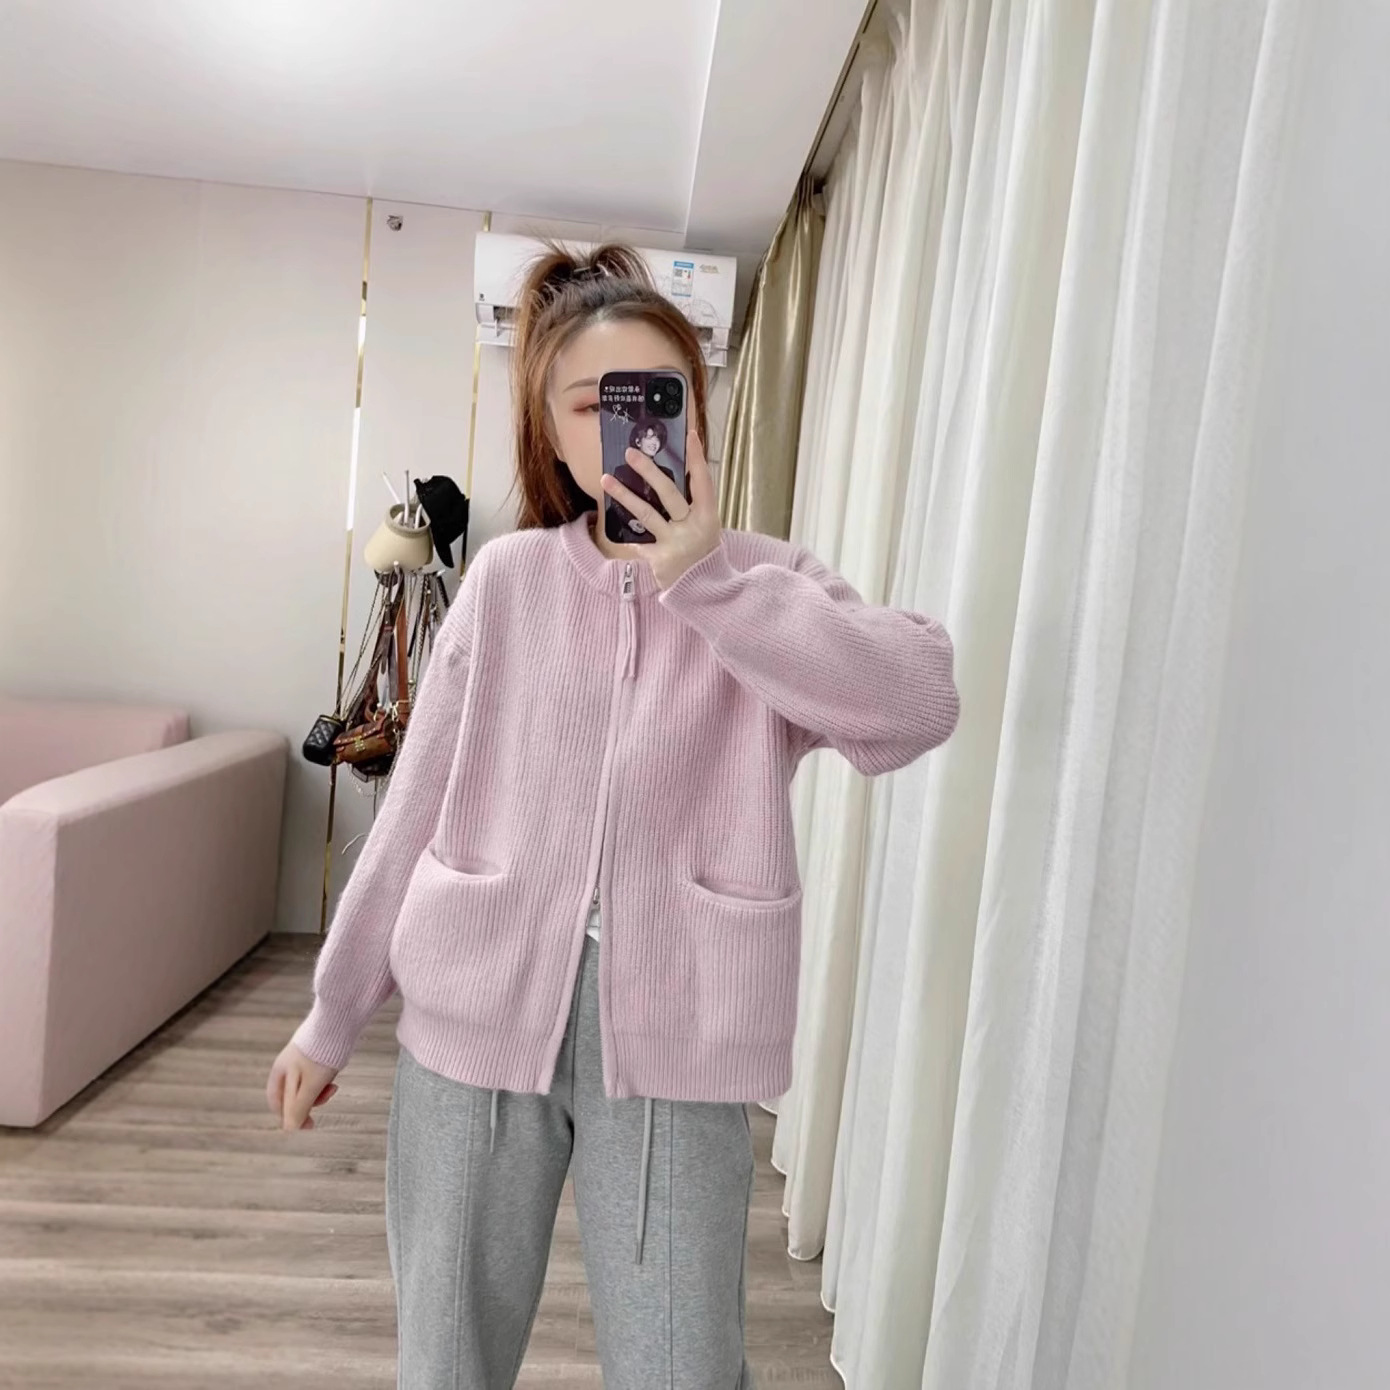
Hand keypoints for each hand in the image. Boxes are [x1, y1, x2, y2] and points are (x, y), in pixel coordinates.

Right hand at [267, 1040, 339, 1131]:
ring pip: (307, 1086)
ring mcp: (300, 1059)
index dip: (292, 1118)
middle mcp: (286, 1067)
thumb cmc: (320, 1056)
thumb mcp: (309, 1087)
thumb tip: (290, 1129)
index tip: (310, 1124)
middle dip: (309, 1102)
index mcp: (279, 1074)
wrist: (337, 1023)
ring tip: (332, 1086)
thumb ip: (298, 1109)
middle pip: (293, 1096)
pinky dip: (324, 1080)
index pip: (279, 1105)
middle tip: (325, 1099)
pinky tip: (333, 1077)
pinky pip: (316, 1075)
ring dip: (319, 1091)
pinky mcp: (313, 1054)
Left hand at [600, 429, 720, 588]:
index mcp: (709, 516)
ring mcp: (675, 543)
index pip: (703, 481)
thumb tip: (670, 478)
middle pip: (669, 493)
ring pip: (647, 514)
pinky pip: (639, 541)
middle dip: (648, 471)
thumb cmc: (704, 553)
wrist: (706, 592)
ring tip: (605, 479)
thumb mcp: (706, 527)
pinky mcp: (659, 559)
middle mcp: (693, 527)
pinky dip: (631, 534)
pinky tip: (618, 522)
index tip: (689, 435)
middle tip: (630, 453)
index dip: (697, 458)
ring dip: (624, 495)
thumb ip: (692, 507)